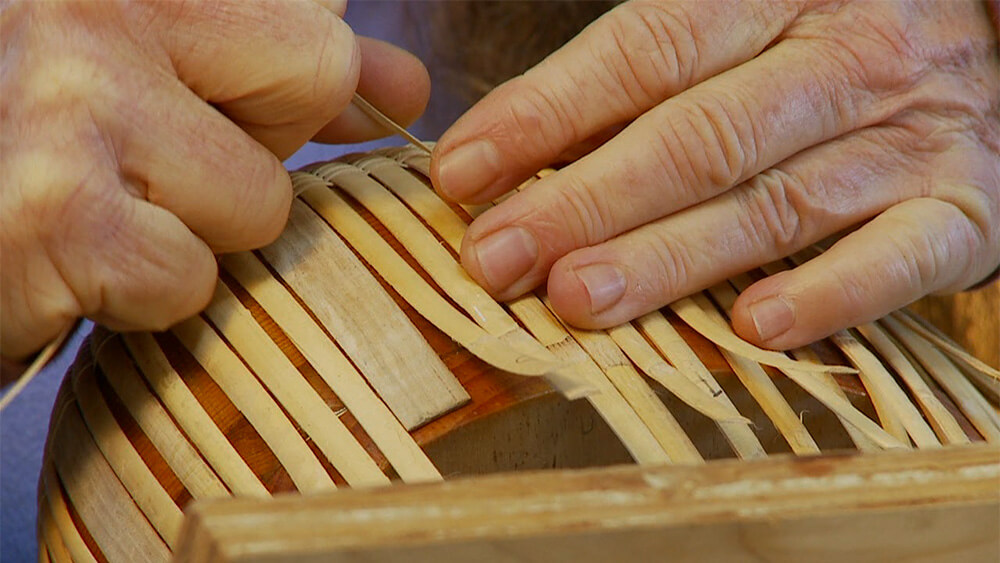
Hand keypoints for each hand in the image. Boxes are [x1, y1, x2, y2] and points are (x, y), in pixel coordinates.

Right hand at [1, 0, 429, 358]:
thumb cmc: (37, 156)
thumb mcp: (158, 86)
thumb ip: (286, 75)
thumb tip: (409, 89)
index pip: (311, 24)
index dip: (281, 94)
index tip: (212, 118)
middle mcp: (88, 2)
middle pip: (314, 73)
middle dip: (249, 151)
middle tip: (141, 169)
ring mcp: (69, 99)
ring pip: (259, 200)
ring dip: (192, 235)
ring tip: (93, 217)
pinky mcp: (56, 214)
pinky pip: (190, 278)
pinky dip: (141, 297)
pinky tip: (65, 266)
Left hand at [431, 0, 998, 349]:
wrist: (991, 61)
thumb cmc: (821, 55)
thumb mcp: (737, 38)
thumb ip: (631, 92)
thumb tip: (504, 162)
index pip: (645, 49)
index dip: (547, 112)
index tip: (462, 172)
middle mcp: (846, 55)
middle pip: (698, 134)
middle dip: (586, 202)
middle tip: (496, 258)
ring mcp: (908, 137)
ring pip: (774, 203)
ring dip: (669, 258)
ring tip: (577, 299)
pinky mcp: (962, 212)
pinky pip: (898, 257)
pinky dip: (830, 294)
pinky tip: (755, 329)